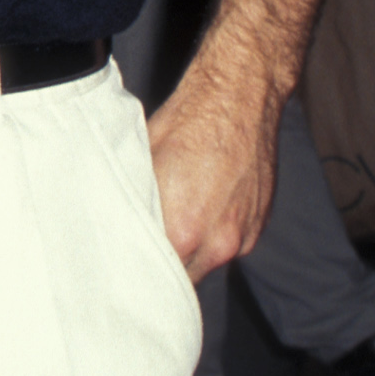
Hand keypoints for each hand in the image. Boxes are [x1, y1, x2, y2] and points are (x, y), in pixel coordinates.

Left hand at [146, 46, 281, 281]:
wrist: (239, 97)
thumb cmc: (185, 123)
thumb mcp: (143, 164)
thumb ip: (135, 207)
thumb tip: (114, 229)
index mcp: (182, 230)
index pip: (153, 276)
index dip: (138, 271)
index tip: (126, 265)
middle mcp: (217, 242)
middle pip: (183, 278)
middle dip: (165, 266)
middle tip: (147, 245)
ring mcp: (243, 236)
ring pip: (208, 263)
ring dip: (191, 251)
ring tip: (178, 218)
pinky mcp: (260, 226)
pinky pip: (231, 245)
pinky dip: (215, 235)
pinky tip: (204, 205)